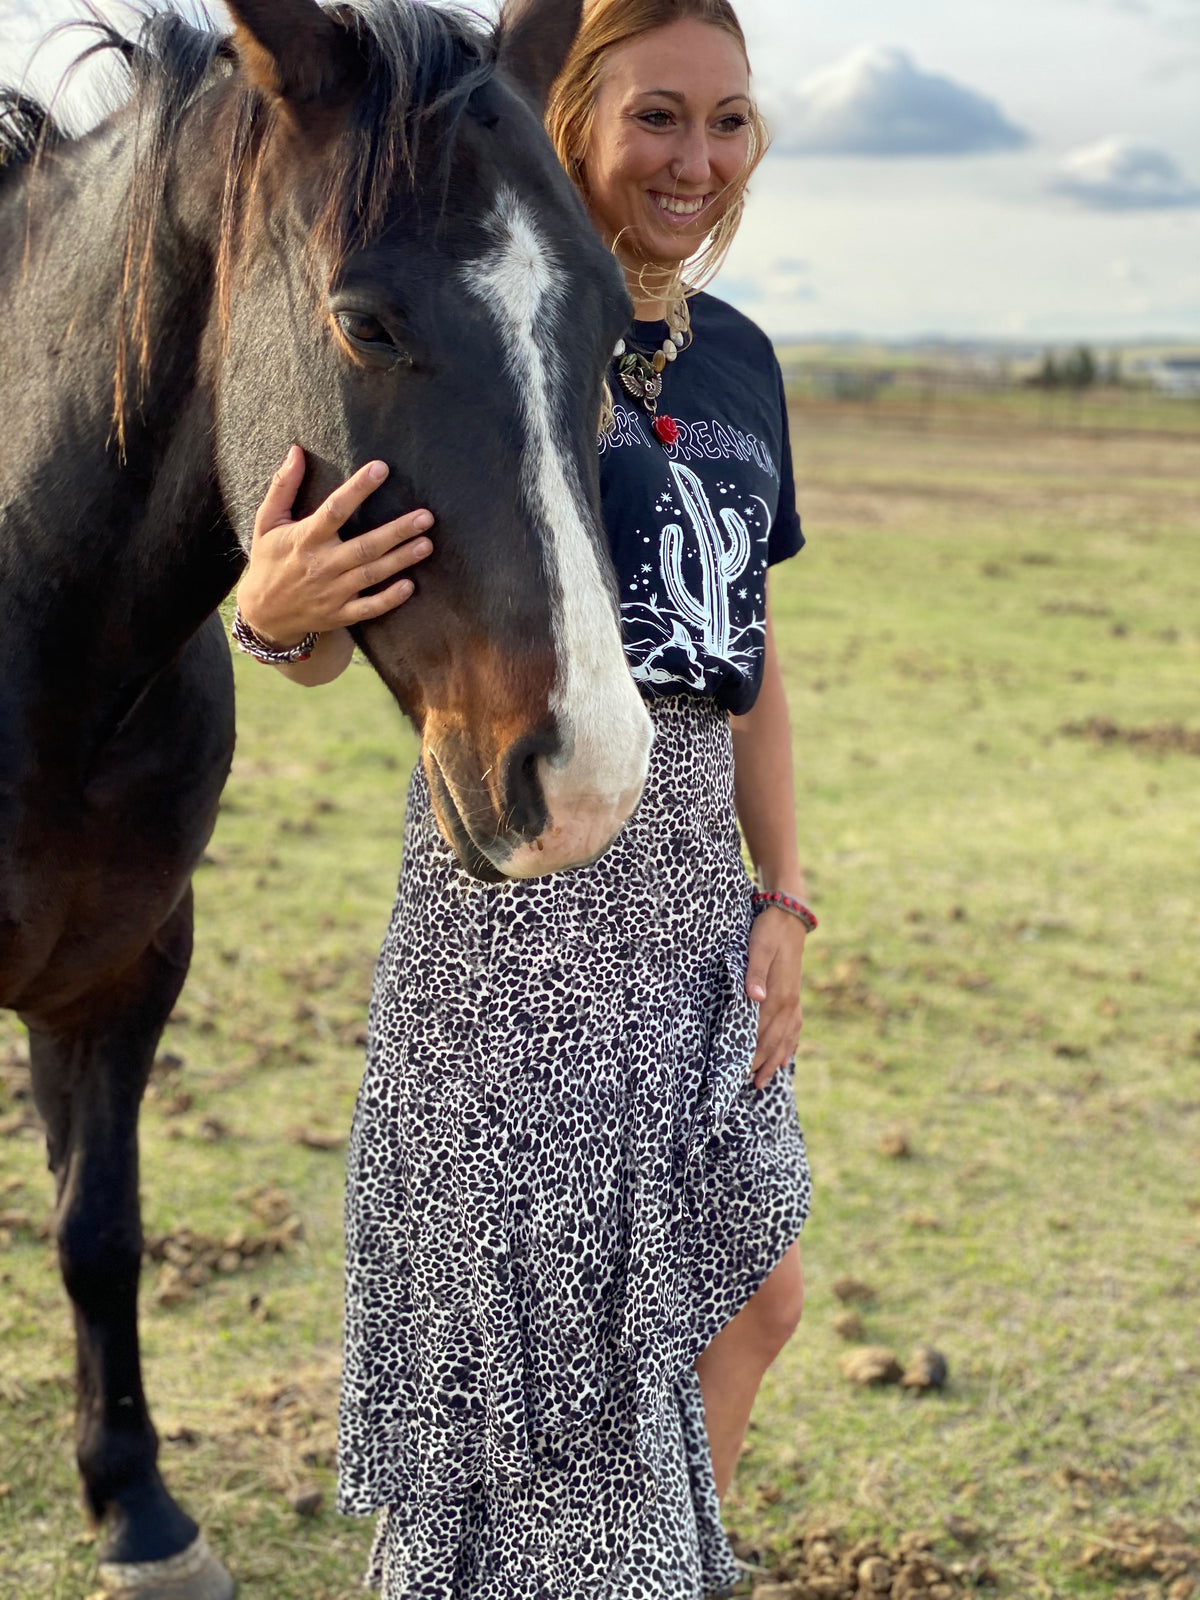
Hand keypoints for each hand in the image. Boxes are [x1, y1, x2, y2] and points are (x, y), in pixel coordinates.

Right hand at [236, 446, 433, 646]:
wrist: (263, 613)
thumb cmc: (269, 560)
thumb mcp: (267, 522)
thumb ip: (283, 486)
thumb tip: (296, 450)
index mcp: (305, 538)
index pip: (335, 509)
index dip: (358, 488)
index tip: (381, 468)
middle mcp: (321, 565)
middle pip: (364, 546)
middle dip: (397, 531)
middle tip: (426, 517)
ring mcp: (332, 592)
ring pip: (371, 575)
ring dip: (400, 560)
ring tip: (426, 544)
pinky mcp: (339, 614)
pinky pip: (368, 608)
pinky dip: (388, 599)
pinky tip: (409, 586)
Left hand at [745, 908, 806, 1089]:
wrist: (788, 917)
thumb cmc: (769, 932)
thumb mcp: (758, 947)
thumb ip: (755, 973)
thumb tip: (754, 998)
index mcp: (779, 994)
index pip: (764, 1032)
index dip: (753, 1053)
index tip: (740, 1072)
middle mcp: (790, 1002)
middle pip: (775, 1040)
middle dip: (763, 1063)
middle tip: (749, 1085)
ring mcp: (794, 1000)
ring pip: (786, 1038)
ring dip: (775, 1060)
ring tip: (763, 1082)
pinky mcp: (794, 996)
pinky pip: (794, 1028)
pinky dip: (788, 1045)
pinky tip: (784, 1057)